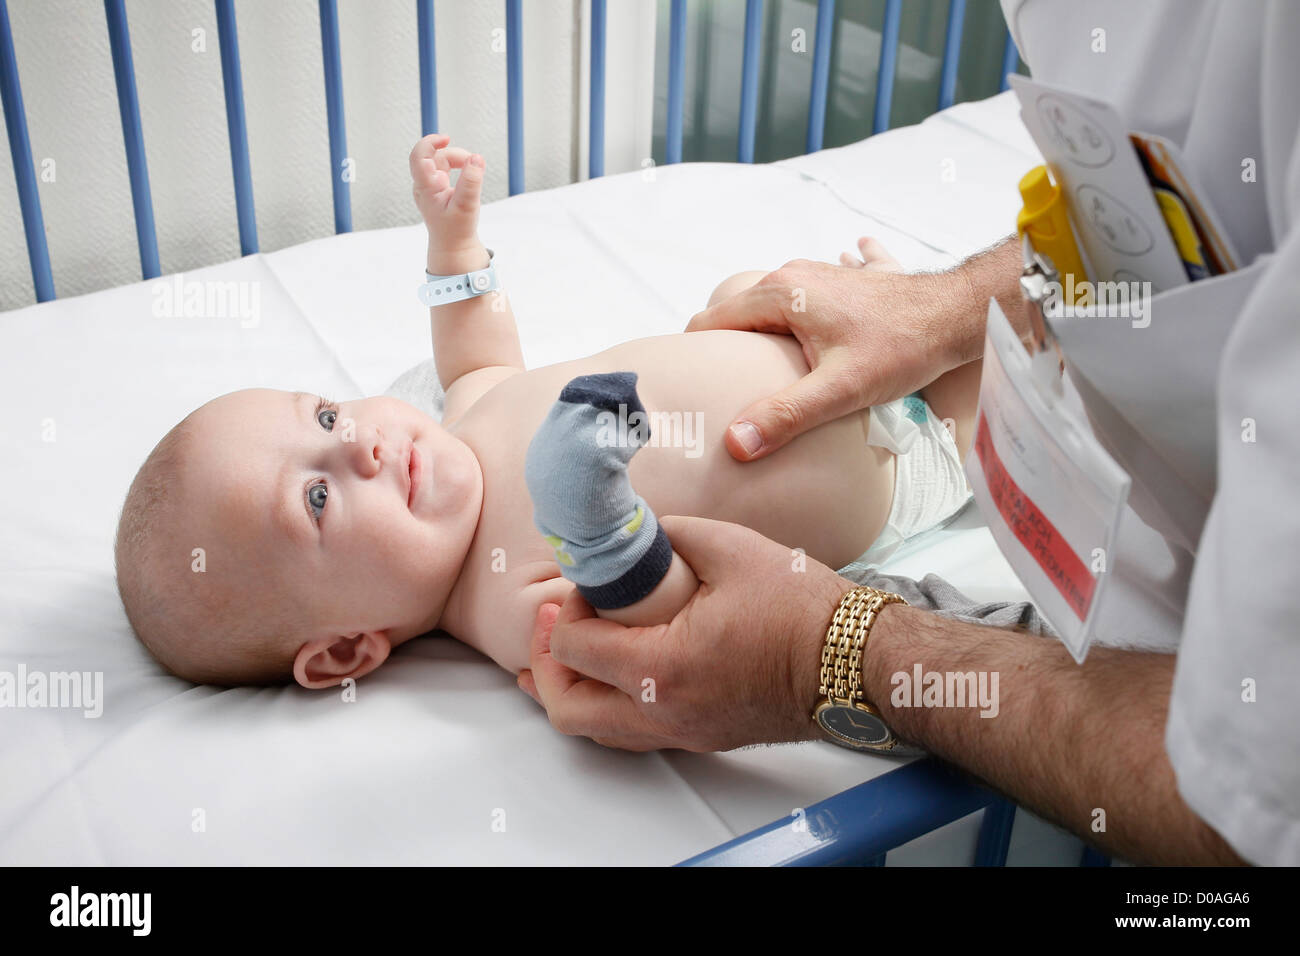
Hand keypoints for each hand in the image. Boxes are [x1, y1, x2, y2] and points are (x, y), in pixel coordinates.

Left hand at [408, 133, 486, 270]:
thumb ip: (472, 182)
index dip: (430, 143)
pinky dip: (459, 167)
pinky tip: (468, 176)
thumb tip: (477, 158)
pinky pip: (446, 167)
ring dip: (459, 161)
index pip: (418, 157)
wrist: (453, 245)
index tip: (446, 139)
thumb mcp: (467, 206)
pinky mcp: (438, 186)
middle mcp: (424, 184)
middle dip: (455, 155)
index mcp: (426, 188)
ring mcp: (430, 184)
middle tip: (474, 164)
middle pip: (435, 156)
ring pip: (442, 161)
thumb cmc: (457, 229)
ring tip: (475, 172)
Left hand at [516, 515, 855, 751]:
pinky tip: (610, 677)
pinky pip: (630, 733)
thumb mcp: (729, 547)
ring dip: (572, 690)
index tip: (587, 586)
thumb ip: (669, 534)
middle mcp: (666, 713)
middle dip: (547, 664)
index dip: (564, 612)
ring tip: (565, 654)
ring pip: (596, 730)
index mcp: (664, 668)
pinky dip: (606, 705)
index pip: (574, 649)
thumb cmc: (802, 609)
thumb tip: (636, 531)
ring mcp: (683, 732)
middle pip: (568, 708)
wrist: (855, 660)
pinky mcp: (700, 736)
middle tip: (552, 625)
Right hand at [686, 240, 953, 461]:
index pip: (711, 321)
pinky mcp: (843, 281)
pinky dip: (799, 313)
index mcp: (779, 294)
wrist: (958, 311)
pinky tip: (809, 328)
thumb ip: (784, 415)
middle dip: (728, 349)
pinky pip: (806, 293)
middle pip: (738, 314)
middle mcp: (793, 275)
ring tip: (762, 373)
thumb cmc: (903, 347)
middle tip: (723, 389)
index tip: (688, 386)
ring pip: (770, 307)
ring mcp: (819, 274)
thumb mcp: (839, 390)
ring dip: (763, 336)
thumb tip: (734, 443)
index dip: (697, 355)